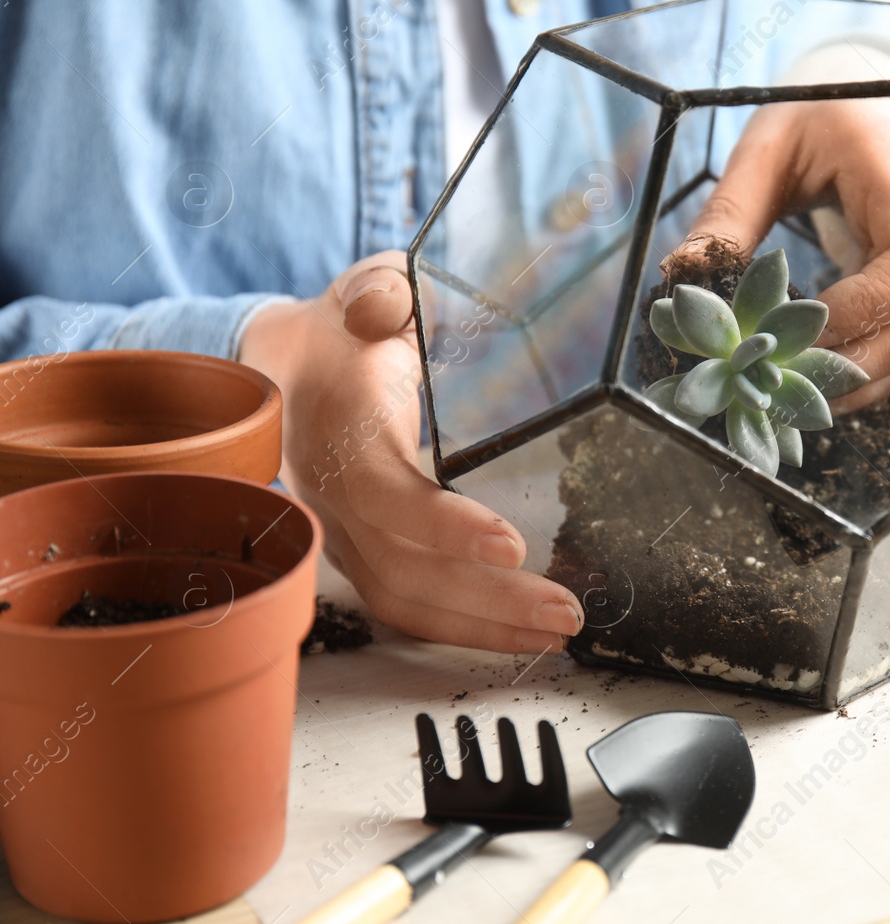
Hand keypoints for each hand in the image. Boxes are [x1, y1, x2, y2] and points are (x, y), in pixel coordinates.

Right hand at [239, 252, 581, 652]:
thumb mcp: (369, 289)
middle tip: (565, 612)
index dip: (443, 526)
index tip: (511, 544)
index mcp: (339, 429)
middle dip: (487, 600)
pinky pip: (404, 604)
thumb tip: (385, 307)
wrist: (289, 363)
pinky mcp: (360, 551)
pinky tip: (518, 634)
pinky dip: (459, 626)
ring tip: (557, 633)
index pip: (386, 495)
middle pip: (403, 568)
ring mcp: (342, 532)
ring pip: (402, 600)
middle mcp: (333, 494)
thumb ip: (382, 292)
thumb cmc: (349, 325)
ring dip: (481, 626)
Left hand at [681, 96, 889, 412]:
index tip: (794, 327)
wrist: (870, 103)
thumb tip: (680, 274)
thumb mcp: (767, 148)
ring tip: (781, 388)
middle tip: (770, 377)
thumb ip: (730, 211)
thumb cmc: (821, 113)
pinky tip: (803, 377)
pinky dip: (855, 374)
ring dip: (849, 382)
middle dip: (844, 364)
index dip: (865, 310)